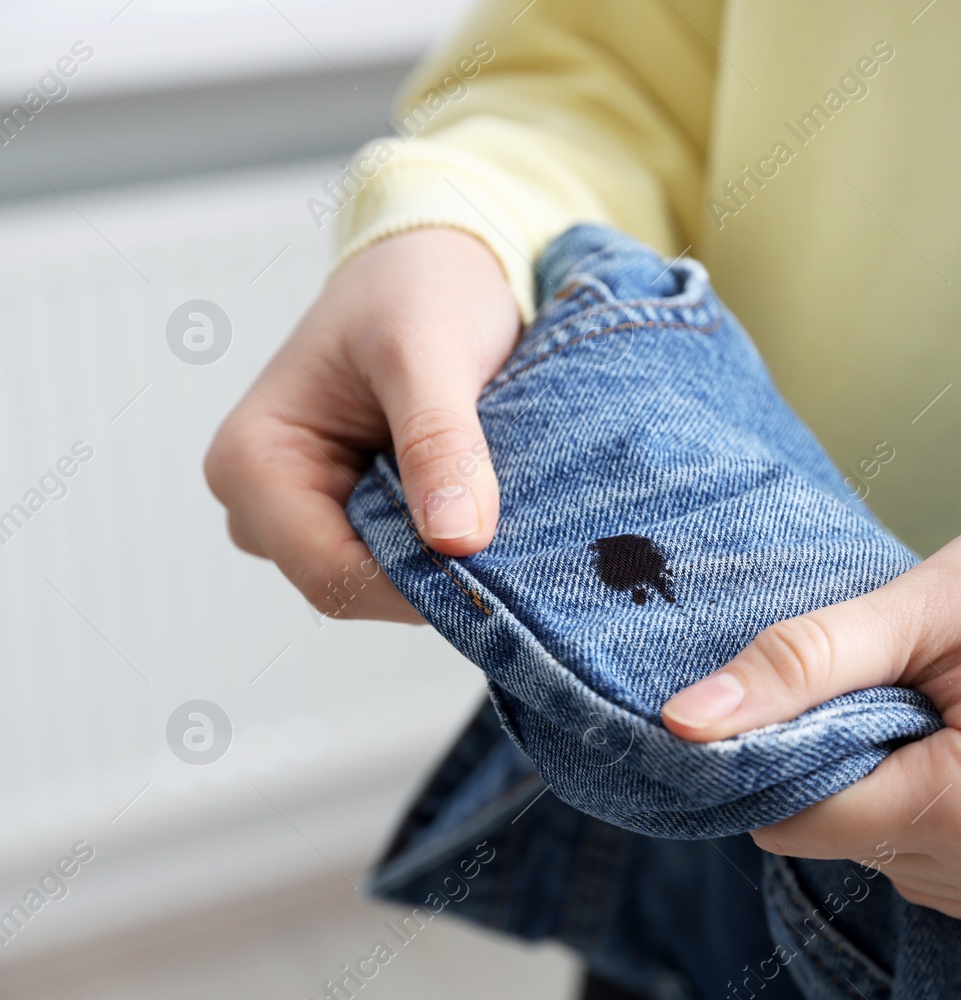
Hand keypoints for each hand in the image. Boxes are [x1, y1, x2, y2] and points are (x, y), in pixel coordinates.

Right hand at [205, 228, 519, 621]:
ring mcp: (309, 513)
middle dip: (435, 571)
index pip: (331, 575)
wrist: (438, 258)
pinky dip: (453, 542)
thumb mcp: (428, 350)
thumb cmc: (418, 286)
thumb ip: (439, 442)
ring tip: (501, 501)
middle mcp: (264, 502)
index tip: (499, 566)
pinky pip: (408, 558)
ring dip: (449, 557)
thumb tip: (457, 539)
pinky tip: (489, 503)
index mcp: (251, 462)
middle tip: (517, 529)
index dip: (417, 585)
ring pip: (387, 581)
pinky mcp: (355, 513)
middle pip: (357, 587)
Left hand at [662, 468, 960, 921]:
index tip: (819, 682)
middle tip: (923, 676)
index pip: (806, 819)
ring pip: (893, 858)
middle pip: (850, 840)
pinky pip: (947, 868)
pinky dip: (940, 812)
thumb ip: (802, 666)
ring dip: (898, 788)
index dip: (787, 749)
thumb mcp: (928, 600)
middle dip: (856, 760)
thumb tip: (684, 724)